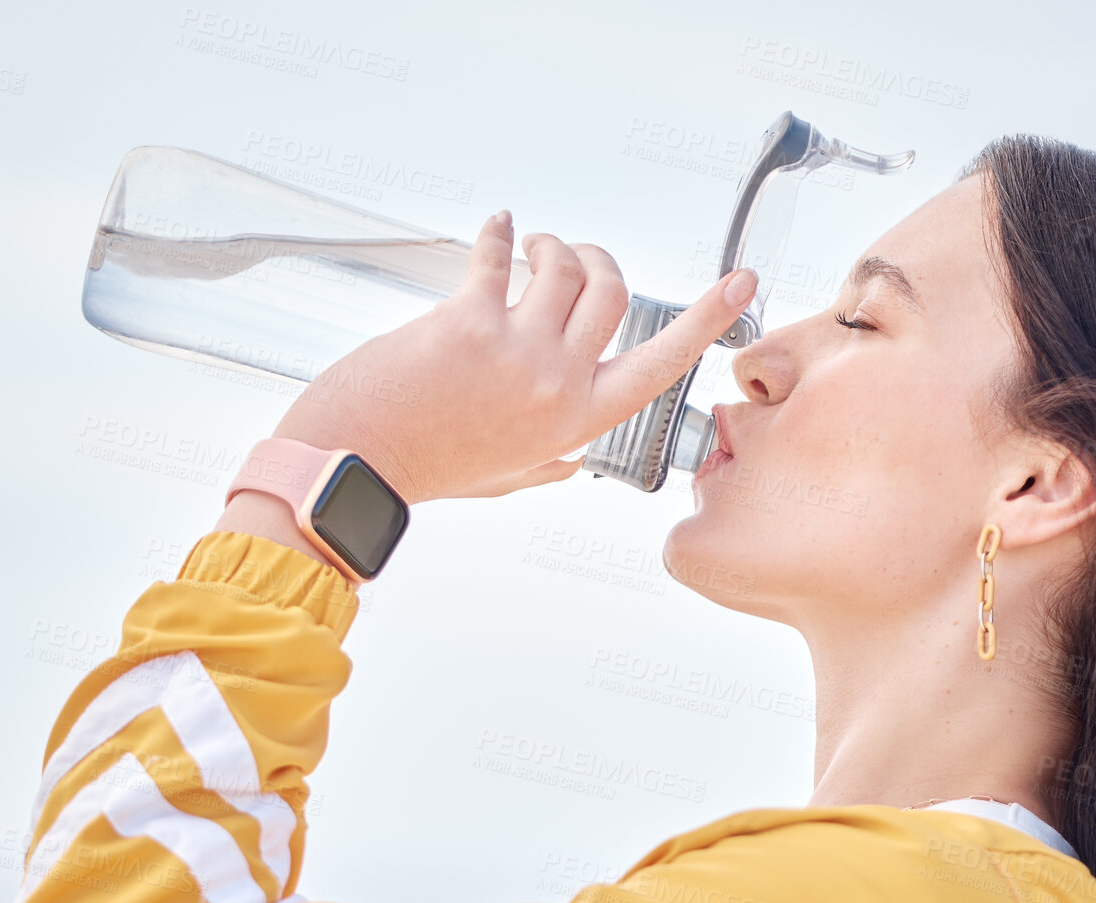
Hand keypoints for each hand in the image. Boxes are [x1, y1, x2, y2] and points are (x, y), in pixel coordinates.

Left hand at [266, 211, 758, 503]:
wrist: (356, 461)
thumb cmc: (425, 468)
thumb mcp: (506, 478)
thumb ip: (548, 466)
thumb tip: (572, 465)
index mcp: (575, 422)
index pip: (661, 365)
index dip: (707, 320)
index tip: (739, 285)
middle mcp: (557, 384)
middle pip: (612, 293)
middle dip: (597, 260)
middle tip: (572, 254)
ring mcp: (517, 351)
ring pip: (563, 268)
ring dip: (549, 246)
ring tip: (526, 249)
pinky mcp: (470, 321)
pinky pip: (499, 256)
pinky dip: (499, 234)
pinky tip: (495, 230)